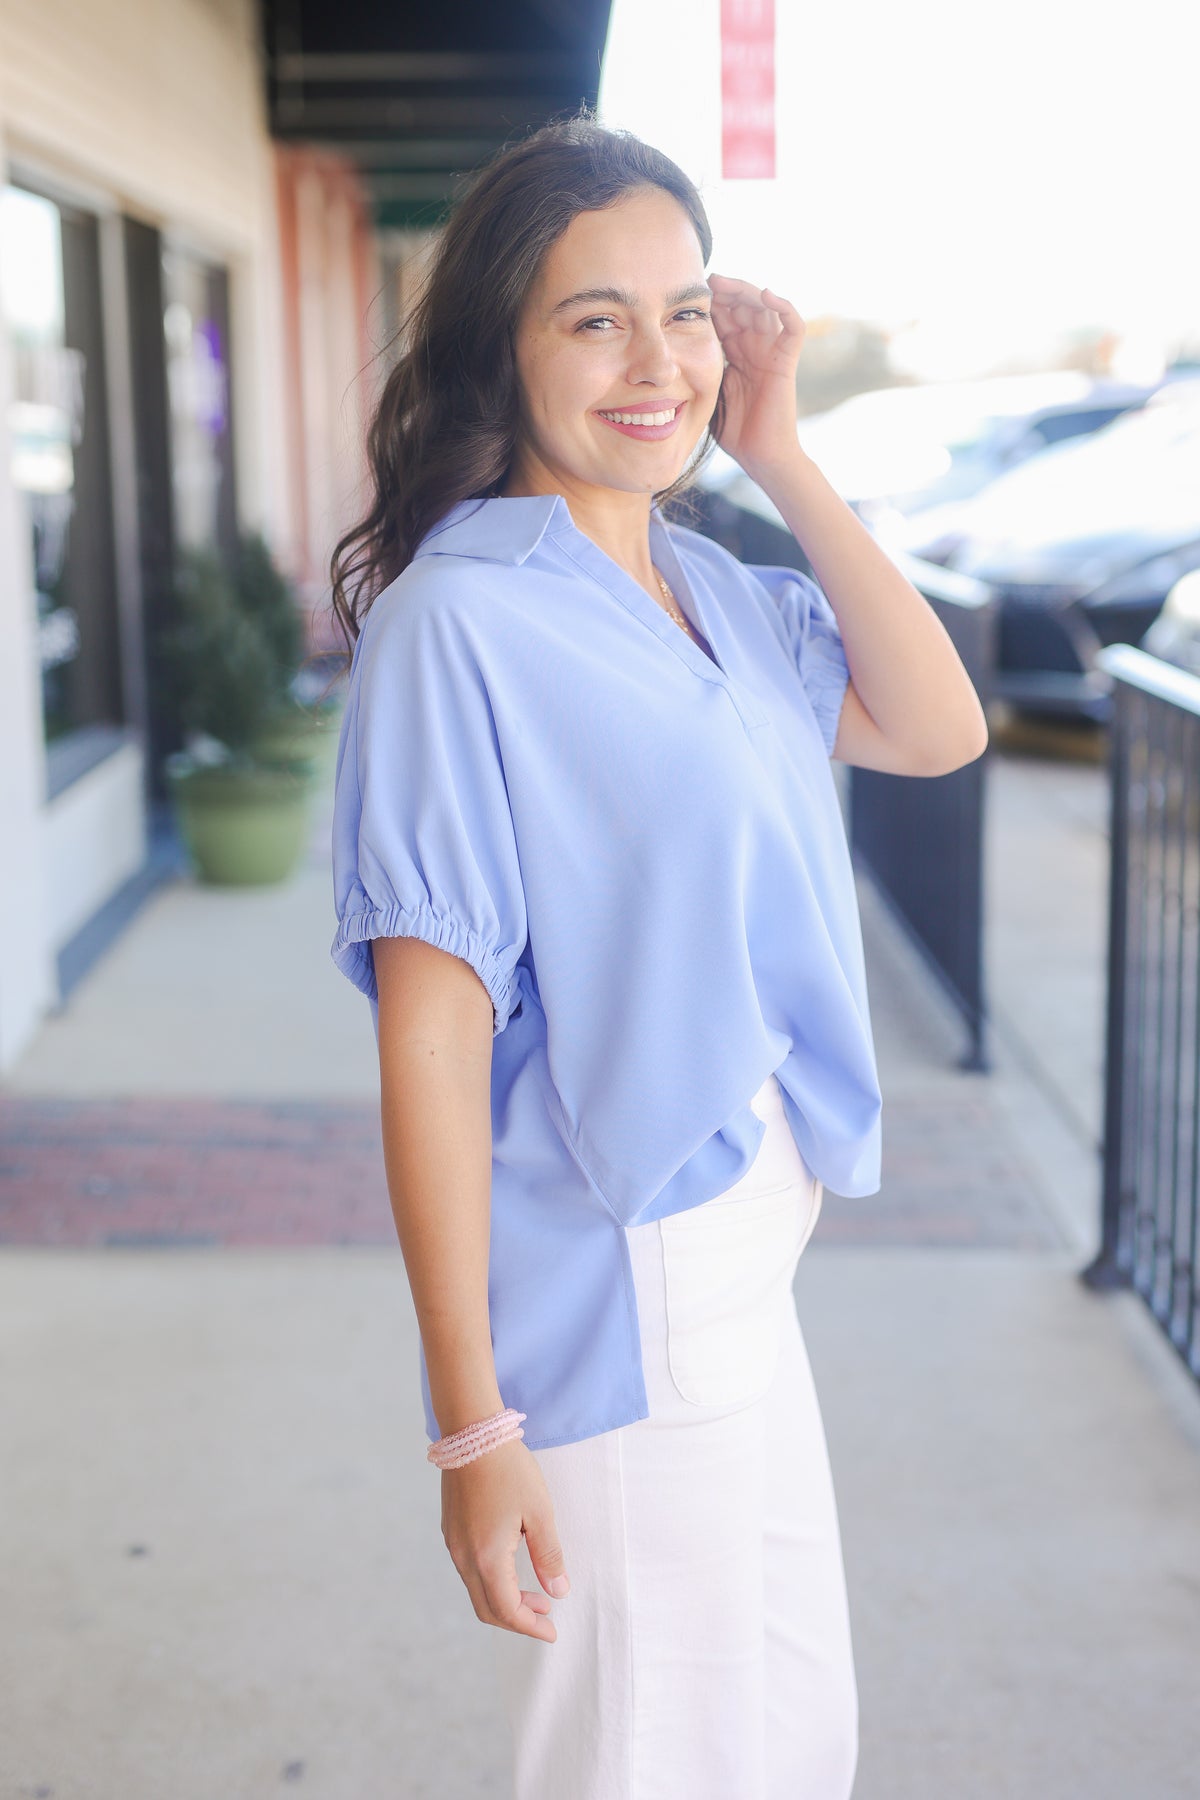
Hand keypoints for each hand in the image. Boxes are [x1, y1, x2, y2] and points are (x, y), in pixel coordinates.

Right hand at [440, 1437, 569, 1642]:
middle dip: (517, 1619)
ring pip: (477, 1590)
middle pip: (487, 1608)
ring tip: (536, 1593)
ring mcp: (454, 1545)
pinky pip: (469, 1571)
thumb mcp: (539, 1512)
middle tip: (546, 1617)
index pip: (507, 1610)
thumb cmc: (509, 1470)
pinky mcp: (451, 1531)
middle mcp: (464, 1557)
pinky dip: (491, 1582)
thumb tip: (558, 1592)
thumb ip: (548, 1556)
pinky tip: (512, 1568)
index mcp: (487, 1557)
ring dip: (505, 1600)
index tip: (552, 1632)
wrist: (471, 1434)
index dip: (530, 1627)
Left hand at [707, 274, 806, 480]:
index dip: (711, 303)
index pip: (725, 317)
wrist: (760, 457)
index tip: (688, 293)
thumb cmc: (735, 433)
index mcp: (736, 355)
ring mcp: (772, 353)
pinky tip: (766, 294)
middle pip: (744, 306)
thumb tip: (664, 358)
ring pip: (766, 308)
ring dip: (747, 291)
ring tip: (727, 283)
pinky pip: (793, 327)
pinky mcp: (787, 362)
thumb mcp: (706, 394)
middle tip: (707, 280)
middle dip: (727, 290)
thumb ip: (695, 371)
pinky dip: (784, 306)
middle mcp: (756, 348)